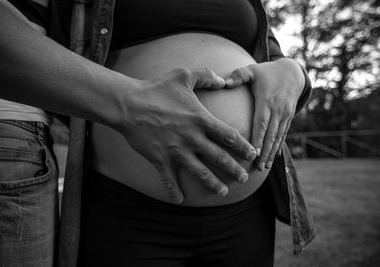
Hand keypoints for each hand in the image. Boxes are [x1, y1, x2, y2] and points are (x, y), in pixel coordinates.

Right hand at [118, 68, 255, 203]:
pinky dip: (173, 191)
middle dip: (233, 169)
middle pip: (219, 157)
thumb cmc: (156, 88)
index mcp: (200, 119)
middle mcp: (191, 138)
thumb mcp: (184, 75)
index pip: (229, 136)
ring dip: (213, 183)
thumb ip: (207, 76)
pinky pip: (168, 179)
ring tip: (223, 192)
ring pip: (199, 172)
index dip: (243, 146)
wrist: (128, 104)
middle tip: (243, 179)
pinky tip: (179, 200)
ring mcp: (176, 151)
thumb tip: (224, 80)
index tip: (252, 154)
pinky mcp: (160, 159)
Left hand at [224, 58, 304, 169]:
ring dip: (271, 153)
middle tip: (257, 167)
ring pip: (278, 137)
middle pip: (271, 134)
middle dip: (265, 151)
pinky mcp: (289, 117)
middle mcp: (278, 109)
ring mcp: (285, 114)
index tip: (253, 152)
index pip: (262, 122)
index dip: (258, 138)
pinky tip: (273, 159)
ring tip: (264, 168)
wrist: (292, 72)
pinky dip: (279, 147)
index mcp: (267, 100)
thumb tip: (223, 82)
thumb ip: (238, 76)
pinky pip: (284, 134)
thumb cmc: (267, 72)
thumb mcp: (253, 70)